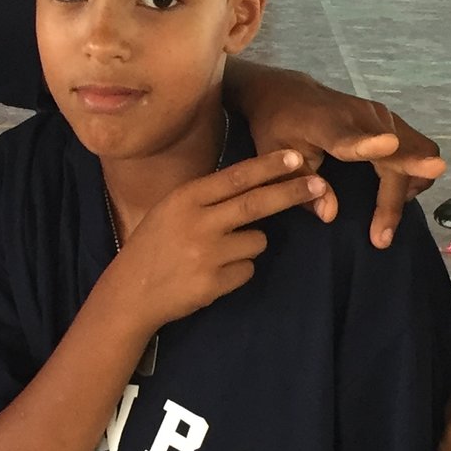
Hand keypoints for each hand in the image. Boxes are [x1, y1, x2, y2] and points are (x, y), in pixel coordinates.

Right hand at [99, 150, 329, 332]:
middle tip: (319, 185)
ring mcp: (207, 255)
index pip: (235, 178)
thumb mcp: (171, 210)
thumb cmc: (154, 245)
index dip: (268, 167)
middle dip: (291, 193)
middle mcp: (198, 223)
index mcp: (186, 198)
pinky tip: (211, 273)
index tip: (295, 157)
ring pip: (257, 241)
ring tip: (217, 254)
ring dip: (249, 244)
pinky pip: (248, 269)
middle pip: (256, 204)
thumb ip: (207, 198)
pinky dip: (238, 271)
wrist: (131, 293)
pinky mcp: (214, 283)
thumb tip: (254, 183)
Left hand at [235, 72, 446, 248]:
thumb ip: (301, 185)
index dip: (371, 143)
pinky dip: (414, 170)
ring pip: (417, 152)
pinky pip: (419, 146)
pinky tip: (393, 188)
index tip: (389, 145)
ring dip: (410, 185)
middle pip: (394, 159)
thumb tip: (331, 215)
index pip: (351, 136)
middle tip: (380, 238)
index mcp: (327, 124)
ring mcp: (382, 115)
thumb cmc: (278, 127)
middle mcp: (362, 116)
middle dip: (392, 201)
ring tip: (385, 212)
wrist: (288, 92)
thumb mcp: (275, 157)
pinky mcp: (393, 118)